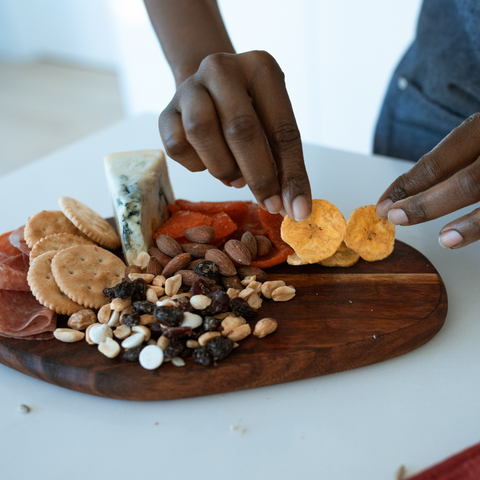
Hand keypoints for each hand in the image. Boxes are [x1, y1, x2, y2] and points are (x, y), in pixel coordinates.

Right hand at [159, 50, 311, 220]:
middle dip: (259, 176)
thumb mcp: (271, 122)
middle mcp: (222, 69)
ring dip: (225, 168)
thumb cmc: (248, 111)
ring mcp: (189, 88)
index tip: (297, 209)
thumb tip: (290, 207)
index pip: (282, 128)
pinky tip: (209, 162)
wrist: (207, 90)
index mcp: (261, 68)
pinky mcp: (165, 112)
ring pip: (202, 133)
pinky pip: (177, 147)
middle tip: (269, 204)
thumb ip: (282, 160)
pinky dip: (198, 166)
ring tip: (236, 178)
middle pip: (241, 129)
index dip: (292, 174)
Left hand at [376, 113, 479, 248]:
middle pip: (468, 182)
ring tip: (444, 239)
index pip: (440, 160)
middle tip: (396, 217)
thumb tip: (414, 190)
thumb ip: (459, 156)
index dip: (407, 185)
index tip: (382, 204)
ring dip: (472, 225)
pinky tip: (469, 235)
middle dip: (428, 204)